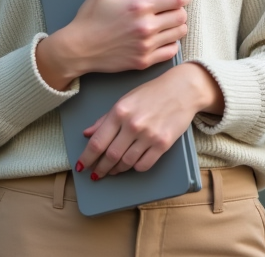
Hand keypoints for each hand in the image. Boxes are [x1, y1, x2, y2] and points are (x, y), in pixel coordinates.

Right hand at [36, 0, 190, 89]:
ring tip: (166, 24)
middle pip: (181, 16)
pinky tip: (161, 39)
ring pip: (179, 34)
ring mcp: (146, 46)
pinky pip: (171, 51)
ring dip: (176, 27)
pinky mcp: (144, 61)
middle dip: (179, 10)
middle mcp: (146, 27)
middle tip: (171, 10)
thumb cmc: (89, 18)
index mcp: (139, 6)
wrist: (77, 49)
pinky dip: (171, 44)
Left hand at [76, 62, 222, 178]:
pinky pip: (144, 165)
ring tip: (112, 170)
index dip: (87, 158)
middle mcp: (132, 125)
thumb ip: (105, 119)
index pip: (97, 142)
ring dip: (116, 170)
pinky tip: (131, 165)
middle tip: (96, 174)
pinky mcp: (163, 144)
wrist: (182, 89)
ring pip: (126, 163)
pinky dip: (135, 168)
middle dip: (100, 168)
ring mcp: (149, 135)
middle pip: (110, 156)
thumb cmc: (152, 93)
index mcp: (119, 112)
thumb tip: (87, 134)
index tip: (81, 166)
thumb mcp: (125, 100)